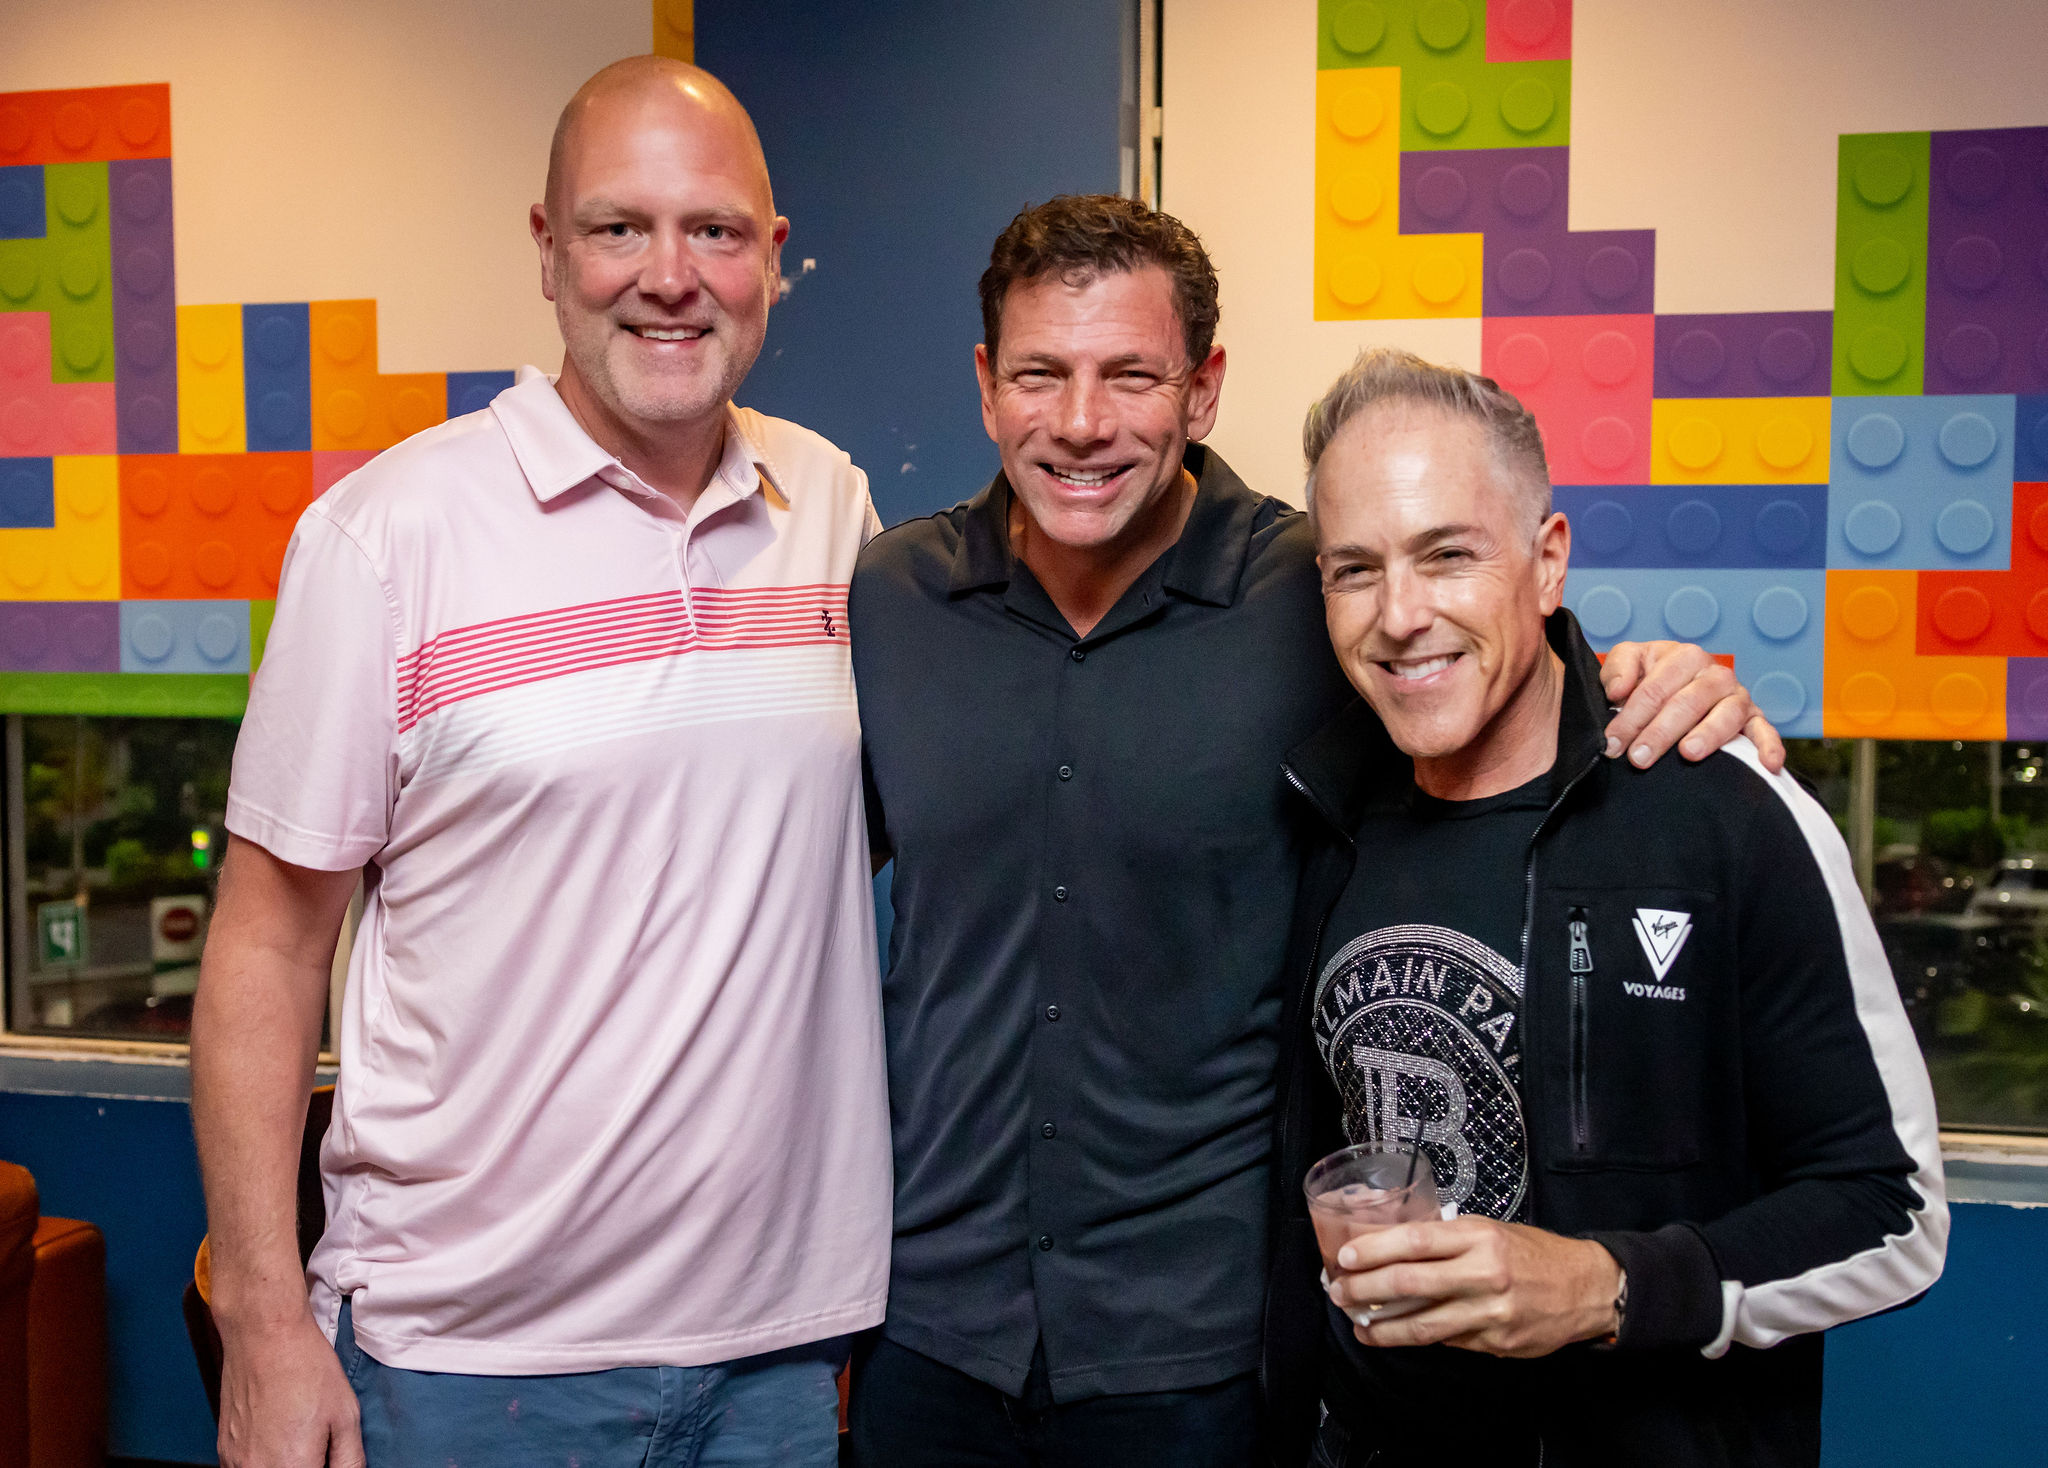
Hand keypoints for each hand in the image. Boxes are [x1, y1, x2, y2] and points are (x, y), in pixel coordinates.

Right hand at [216, 1313, 363, 1467]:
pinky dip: (266, 1461)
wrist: (265, 1336)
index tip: (329, 1456)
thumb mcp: (345, 1417)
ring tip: (299, 1436)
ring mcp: (235, 1463)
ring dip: (286, 1464)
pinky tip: (280, 1437)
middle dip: (307, 1465)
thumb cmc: (305, 1369)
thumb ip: (349, 1460)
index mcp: (291, 1467)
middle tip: (318, 1446)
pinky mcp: (224, 1451)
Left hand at [1326, 1217, 1621, 1358]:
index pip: (1415, 1240)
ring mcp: (1490, 1312)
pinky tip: (1398, 1335)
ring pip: (1423, 1323)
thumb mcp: (1491, 1230)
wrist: (1587, 1288)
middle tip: (1339, 1292)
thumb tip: (1396, 1250)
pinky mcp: (1496, 1342)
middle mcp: (1483, 1273)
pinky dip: (1418, 1337)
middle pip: (1410, 1282)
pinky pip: (1448, 1340)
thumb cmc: (1535, 1254)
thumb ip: (1448, 1240)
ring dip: (1383, 1326)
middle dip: (1366, 1289)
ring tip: (1359, 1325)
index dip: (1374, 1249)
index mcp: (1479, 1237)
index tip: (1345, 1257)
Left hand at [1600, 640, 1784, 772]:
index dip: (1631, 717)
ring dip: (1708, 735)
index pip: (1654, 690)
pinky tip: (1767, 765)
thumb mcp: (1631, 660)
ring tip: (1689, 753)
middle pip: (1687, 703)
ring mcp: (1737, 697)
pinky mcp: (1754, 718)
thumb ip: (1619, 669)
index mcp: (1684, 657)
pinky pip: (1765, 731)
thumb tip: (1618, 690)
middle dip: (1660, 732)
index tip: (1614, 743)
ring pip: (1726, 715)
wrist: (1680, 682)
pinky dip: (1770, 747)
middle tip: (1639, 758)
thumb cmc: (1652, 675)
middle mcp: (1714, 674)